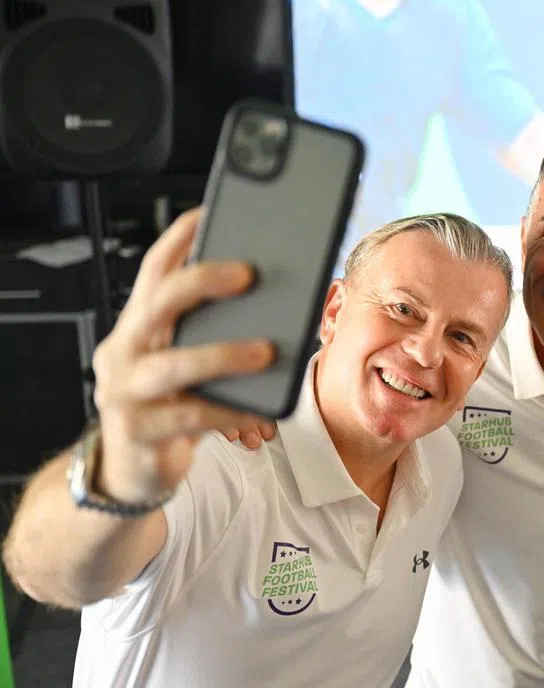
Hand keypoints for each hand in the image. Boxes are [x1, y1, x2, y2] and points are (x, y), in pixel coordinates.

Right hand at [90, 208, 274, 502]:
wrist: (131, 475)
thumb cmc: (168, 411)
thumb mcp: (185, 367)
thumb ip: (210, 337)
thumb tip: (276, 307)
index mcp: (137, 328)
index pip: (153, 271)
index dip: (180, 240)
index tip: (212, 212)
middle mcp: (123, 353)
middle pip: (159, 303)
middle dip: (204, 281)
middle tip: (250, 274)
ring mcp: (125, 393)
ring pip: (175, 363)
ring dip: (225, 353)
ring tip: (267, 349)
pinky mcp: (140, 432)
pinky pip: (192, 418)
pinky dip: (230, 412)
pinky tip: (259, 411)